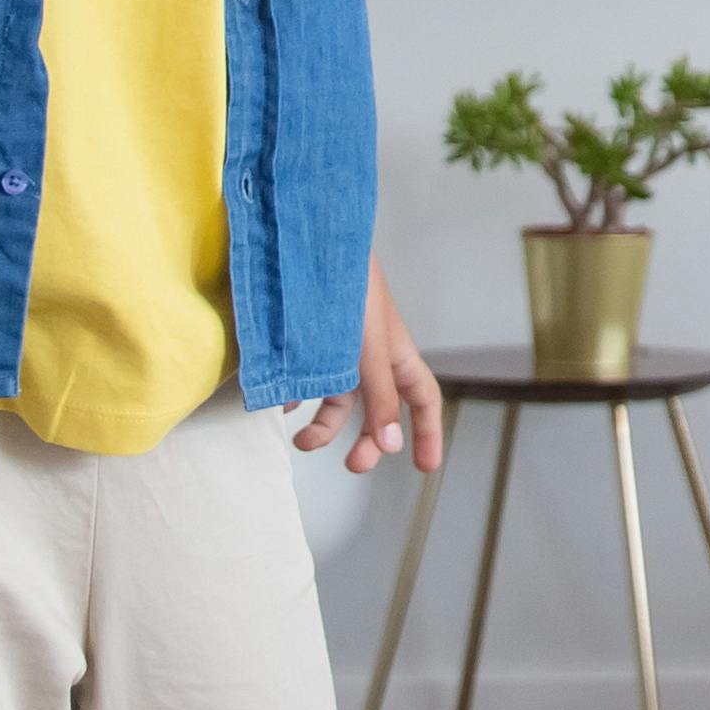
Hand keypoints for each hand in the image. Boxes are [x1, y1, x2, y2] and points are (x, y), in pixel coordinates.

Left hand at [295, 258, 446, 471]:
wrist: (308, 243)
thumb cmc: (349, 287)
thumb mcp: (369, 348)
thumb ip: (380, 397)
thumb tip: (392, 446)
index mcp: (395, 353)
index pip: (422, 398)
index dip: (427, 431)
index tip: (425, 466)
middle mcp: (369, 355)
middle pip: (378, 408)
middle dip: (368, 440)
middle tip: (353, 465)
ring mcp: (337, 349)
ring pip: (336, 399)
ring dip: (322, 426)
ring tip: (302, 441)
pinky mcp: (307, 341)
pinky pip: (305, 380)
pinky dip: (295, 398)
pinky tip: (282, 405)